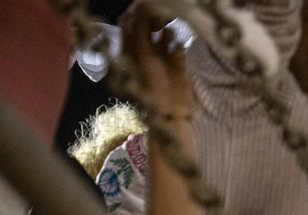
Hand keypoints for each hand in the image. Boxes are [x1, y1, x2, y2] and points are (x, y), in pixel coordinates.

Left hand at [121, 2, 191, 116]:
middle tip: (159, 21)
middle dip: (154, 19)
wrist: (170, 111)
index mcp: (130, 47)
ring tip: (168, 36)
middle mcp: (144, 49)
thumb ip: (139, 27)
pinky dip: (178, 44)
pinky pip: (178, 46)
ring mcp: (161, 55)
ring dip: (167, 31)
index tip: (147, 5)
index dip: (137, 11)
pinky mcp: (177, 62)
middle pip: (147, 24)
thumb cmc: (150, 84)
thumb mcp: (140, 53)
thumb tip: (142, 2)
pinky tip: (177, 50)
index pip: (129, 20)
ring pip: (164, 33)